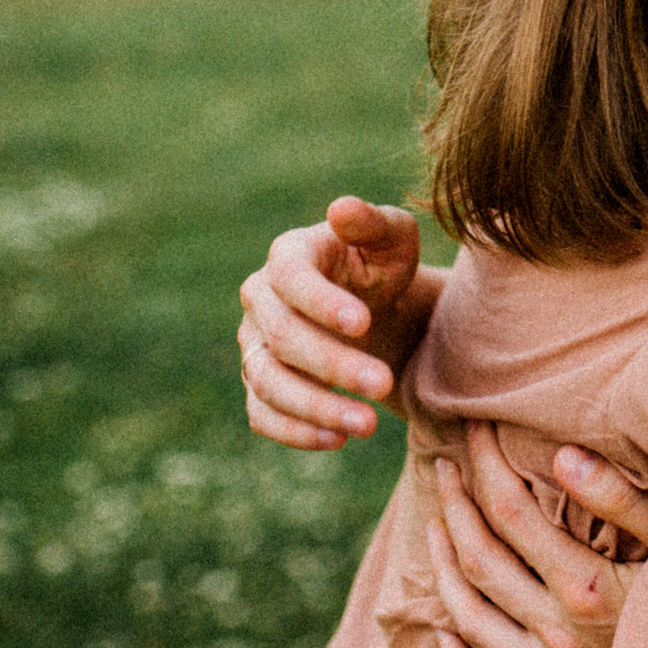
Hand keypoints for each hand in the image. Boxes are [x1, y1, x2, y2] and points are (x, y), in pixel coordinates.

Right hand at [236, 196, 442, 448]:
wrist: (374, 305)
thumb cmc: (383, 264)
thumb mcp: (393, 238)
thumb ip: (372, 223)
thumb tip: (342, 209)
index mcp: (289, 255)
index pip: (291, 278)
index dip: (321, 302)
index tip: (364, 322)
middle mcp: (261, 300)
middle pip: (281, 337)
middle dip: (332, 364)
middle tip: (383, 384)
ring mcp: (255, 345)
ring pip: (267, 382)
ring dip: (316, 407)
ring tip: (368, 425)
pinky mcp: (260, 385)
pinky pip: (262, 415)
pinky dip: (295, 432)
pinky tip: (339, 439)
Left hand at [426, 424, 647, 647]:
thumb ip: (621, 501)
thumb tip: (563, 455)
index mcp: (584, 586)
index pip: (511, 513)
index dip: (486, 466)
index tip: (475, 429)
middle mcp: (557, 632)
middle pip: (481, 560)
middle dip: (455, 505)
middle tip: (445, 466)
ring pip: (470, 618)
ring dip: (445, 568)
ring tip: (435, 527)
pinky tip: (444, 630)